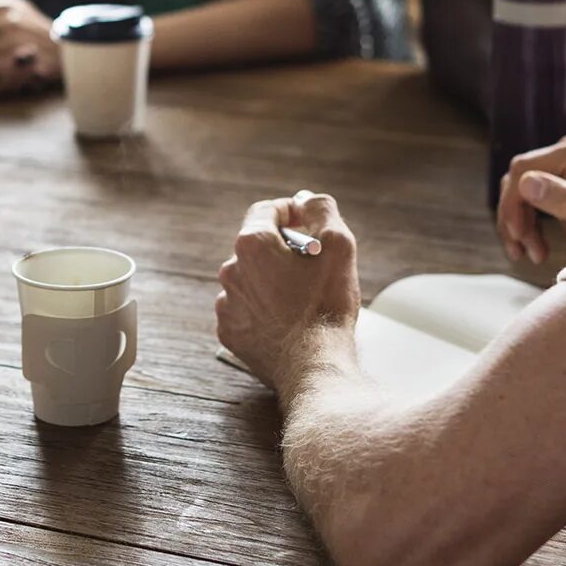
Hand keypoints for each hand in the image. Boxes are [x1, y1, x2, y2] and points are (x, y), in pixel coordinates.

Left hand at [215, 190, 360, 395]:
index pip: (266, 211)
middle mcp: (230, 270)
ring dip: (272, 281)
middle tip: (312, 265)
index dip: (290, 211)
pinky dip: (263, 310)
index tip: (308, 221)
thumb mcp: (338, 245)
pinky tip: (287, 319)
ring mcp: (227, 304)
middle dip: (283, 250)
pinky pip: (246, 310)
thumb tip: (306, 200)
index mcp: (251, 244)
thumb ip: (321, 210)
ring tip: (301, 297)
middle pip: (257, 247)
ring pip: (251, 280)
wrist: (315, 365)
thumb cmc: (326, 305)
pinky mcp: (230, 332)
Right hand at [496, 134, 565, 263]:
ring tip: (530, 254)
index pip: (527, 168)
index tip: (518, 236)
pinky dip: (524, 222)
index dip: (514, 202)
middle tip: (522, 252)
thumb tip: (525, 183)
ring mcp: (563, 159)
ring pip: (518, 189)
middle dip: (516, 217)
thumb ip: (565, 201)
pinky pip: (526, 195)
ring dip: (518, 224)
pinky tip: (531, 246)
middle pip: (520, 178)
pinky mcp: (558, 174)